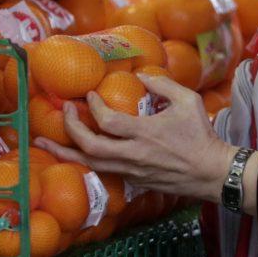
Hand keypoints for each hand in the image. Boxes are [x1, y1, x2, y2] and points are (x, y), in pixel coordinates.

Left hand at [40, 71, 237, 202]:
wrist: (211, 172)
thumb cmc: (201, 135)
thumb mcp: (188, 101)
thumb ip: (163, 85)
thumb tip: (141, 75)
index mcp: (145, 133)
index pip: (108, 121)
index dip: (93, 107)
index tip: (89, 95)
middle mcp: (134, 155)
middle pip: (91, 148)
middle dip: (70, 131)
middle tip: (64, 113)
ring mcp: (133, 171)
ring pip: (91, 165)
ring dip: (67, 152)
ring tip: (46, 143)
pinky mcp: (135, 181)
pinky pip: (104, 172)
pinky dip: (86, 162)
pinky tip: (75, 155)